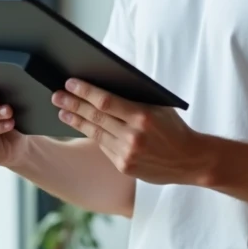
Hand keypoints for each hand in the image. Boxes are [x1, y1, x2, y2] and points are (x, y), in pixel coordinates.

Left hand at [51, 79, 211, 184]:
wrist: (190, 160)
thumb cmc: (174, 128)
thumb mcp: (160, 107)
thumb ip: (135, 98)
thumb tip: (105, 84)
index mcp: (143, 116)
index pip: (106, 101)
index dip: (85, 91)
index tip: (70, 83)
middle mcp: (133, 136)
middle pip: (95, 117)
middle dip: (73, 104)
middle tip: (57, 95)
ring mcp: (127, 153)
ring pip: (95, 133)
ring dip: (75, 120)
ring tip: (62, 110)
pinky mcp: (124, 166)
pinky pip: (103, 147)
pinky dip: (91, 135)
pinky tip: (80, 126)